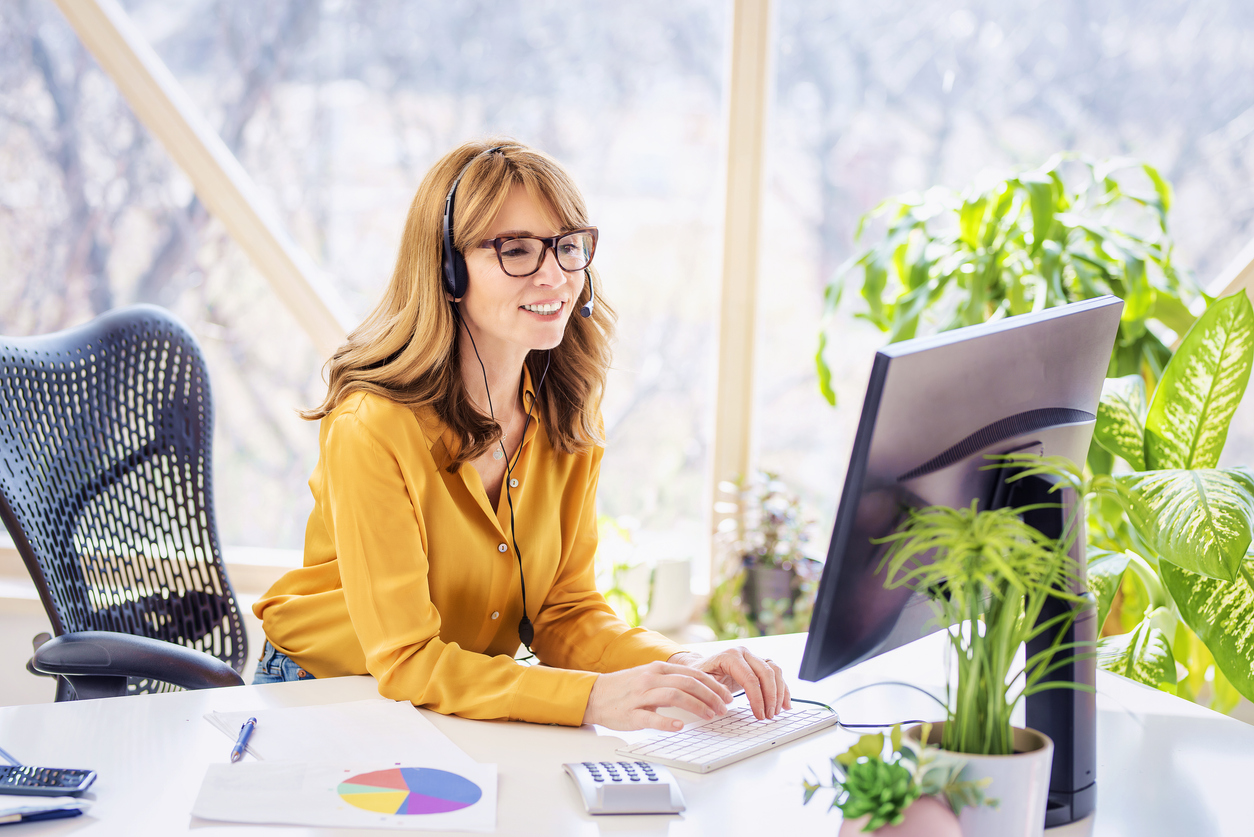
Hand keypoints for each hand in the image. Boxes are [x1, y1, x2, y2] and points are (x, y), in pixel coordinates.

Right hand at [582, 660, 733, 730]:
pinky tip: (680, 726)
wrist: (594, 695)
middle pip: (688, 683)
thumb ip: (672, 679)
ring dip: (696, 706)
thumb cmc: (625, 688)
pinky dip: (667, 722)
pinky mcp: (631, 714)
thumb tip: (700, 687)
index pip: (692, 673)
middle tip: (723, 708)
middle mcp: (650, 679)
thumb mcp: (649, 676)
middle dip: (710, 695)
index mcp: (657, 669)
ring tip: (709, 716)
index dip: (713, 685)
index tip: (726, 695)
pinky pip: (651, 718)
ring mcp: (640, 696)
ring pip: (674, 696)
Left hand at [668, 648, 789, 719]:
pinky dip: (783, 689)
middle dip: (770, 697)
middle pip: (767, 673)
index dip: (757, 698)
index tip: (759, 714)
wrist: (700, 667)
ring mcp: (753, 657)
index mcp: (730, 655)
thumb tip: (726, 698)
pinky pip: (777, 674)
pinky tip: (785, 704)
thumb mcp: (700, 682)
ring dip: (779, 693)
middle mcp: (744, 653)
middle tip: (769, 715)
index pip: (750, 677)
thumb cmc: (699, 675)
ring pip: (775, 671)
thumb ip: (711, 688)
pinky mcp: (759, 664)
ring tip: (775, 712)